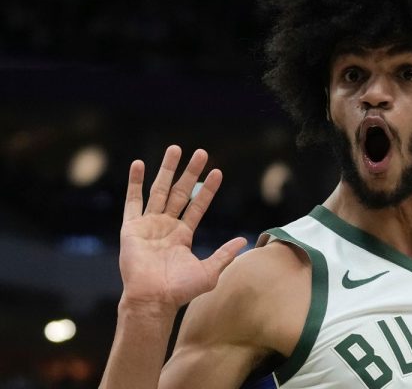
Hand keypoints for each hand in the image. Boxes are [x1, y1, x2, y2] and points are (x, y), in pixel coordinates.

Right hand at [119, 145, 246, 311]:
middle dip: (190, 172)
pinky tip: (138, 164)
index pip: (198, 206)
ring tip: (175, 149)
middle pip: (180, 192)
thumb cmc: (180, 291)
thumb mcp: (209, 271)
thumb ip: (224, 254)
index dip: (207, 190)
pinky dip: (134, 182)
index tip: (218, 172)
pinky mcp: (132, 228)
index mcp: (182, 235)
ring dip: (167, 169)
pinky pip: (132, 201)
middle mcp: (166, 226)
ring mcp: (148, 225)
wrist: (154, 299)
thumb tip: (244, 241)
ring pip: (160, 190)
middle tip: (201, 152)